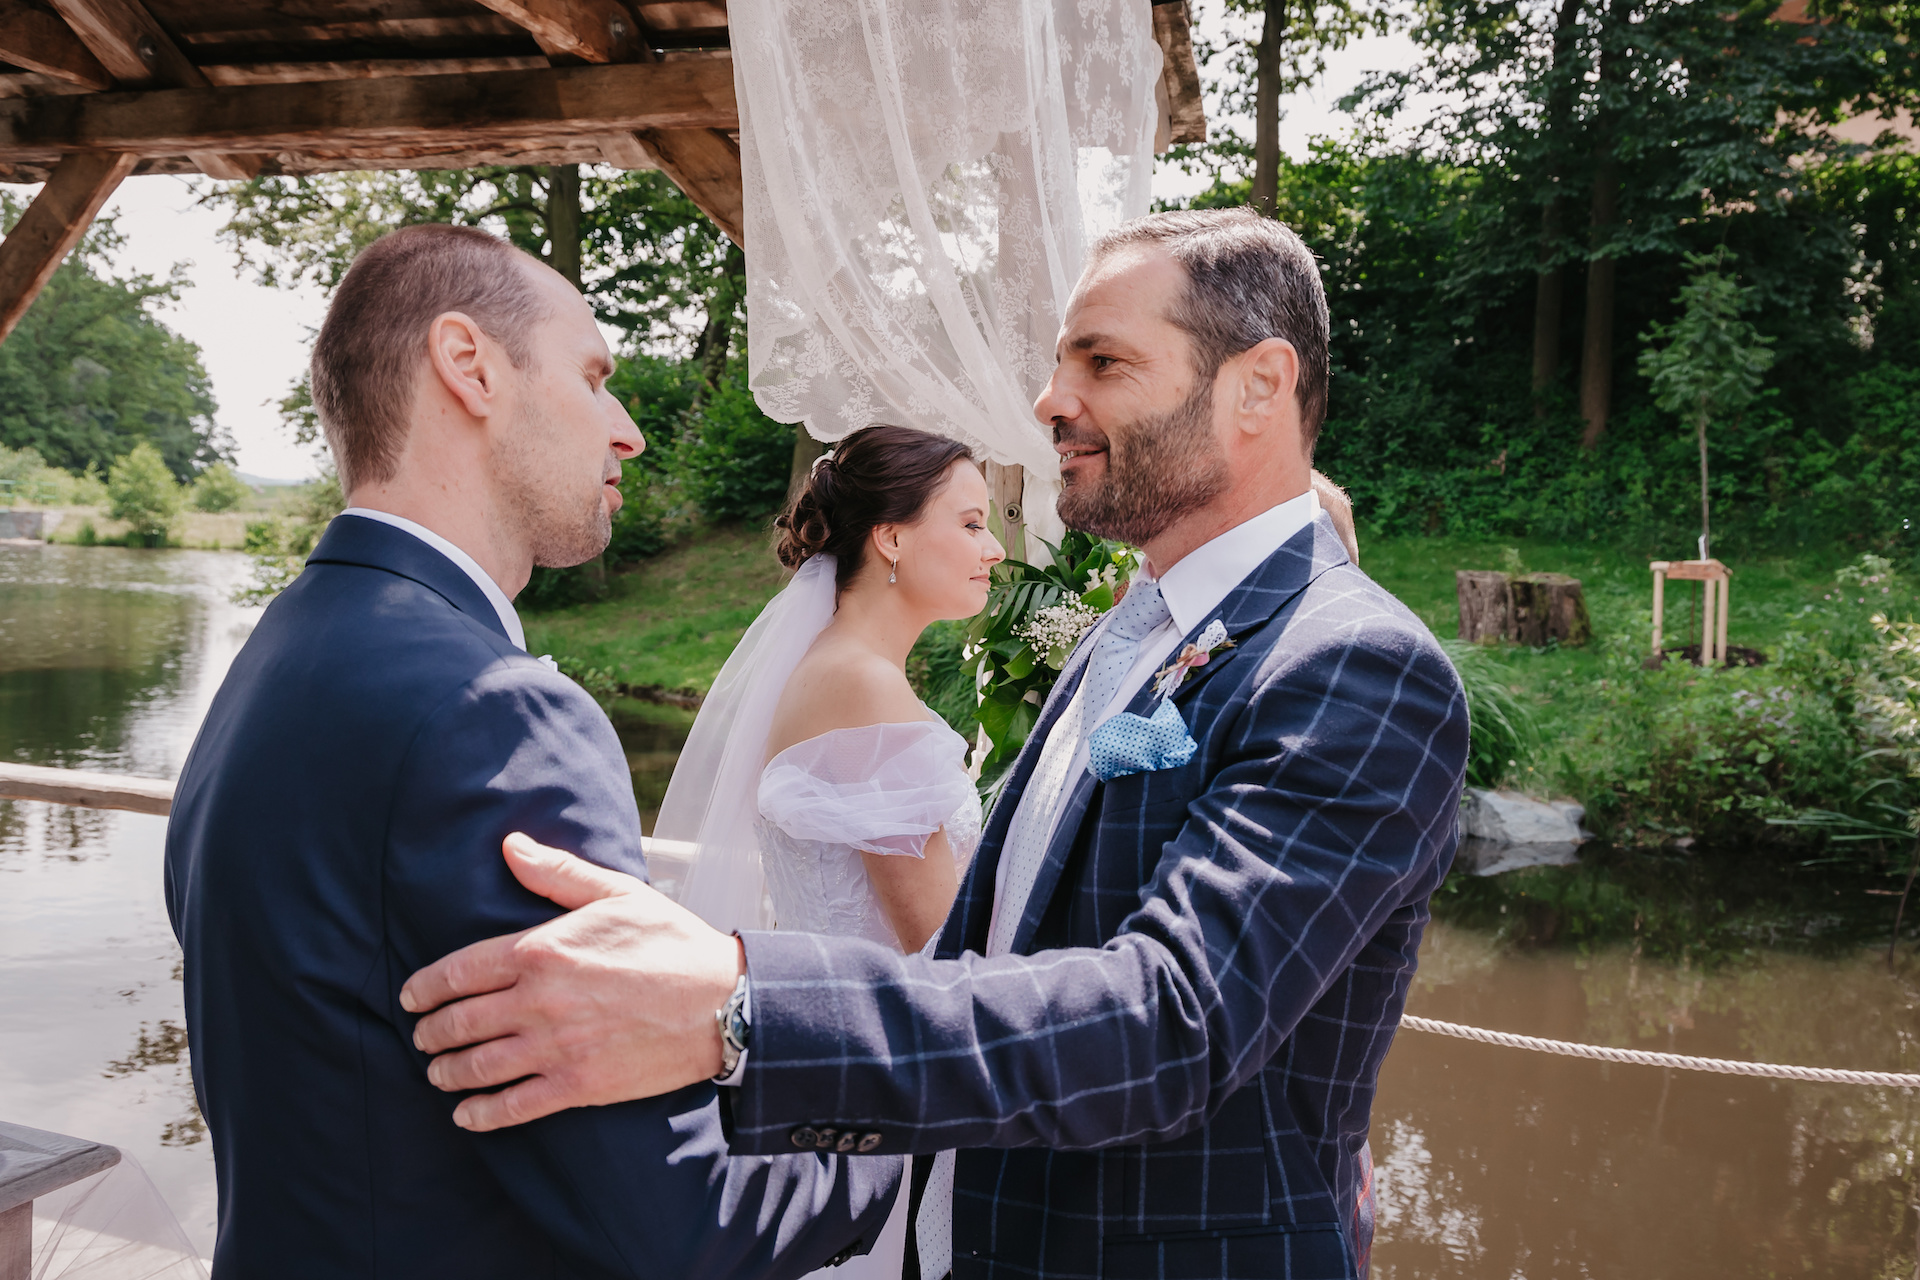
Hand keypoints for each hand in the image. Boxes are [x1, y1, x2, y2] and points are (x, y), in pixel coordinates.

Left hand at [400, 833, 745, 1130]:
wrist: (723, 1001)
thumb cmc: (671, 941)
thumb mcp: (617, 893)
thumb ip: (556, 874)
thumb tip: (509, 846)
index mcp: (543, 950)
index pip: (460, 971)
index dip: (425, 987)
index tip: (411, 997)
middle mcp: (540, 1001)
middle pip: (460, 1021)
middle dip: (430, 1032)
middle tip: (421, 1037)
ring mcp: (557, 1047)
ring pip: (478, 1066)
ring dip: (447, 1072)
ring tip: (437, 1073)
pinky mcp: (578, 1086)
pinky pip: (513, 1106)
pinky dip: (482, 1113)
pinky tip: (466, 1114)